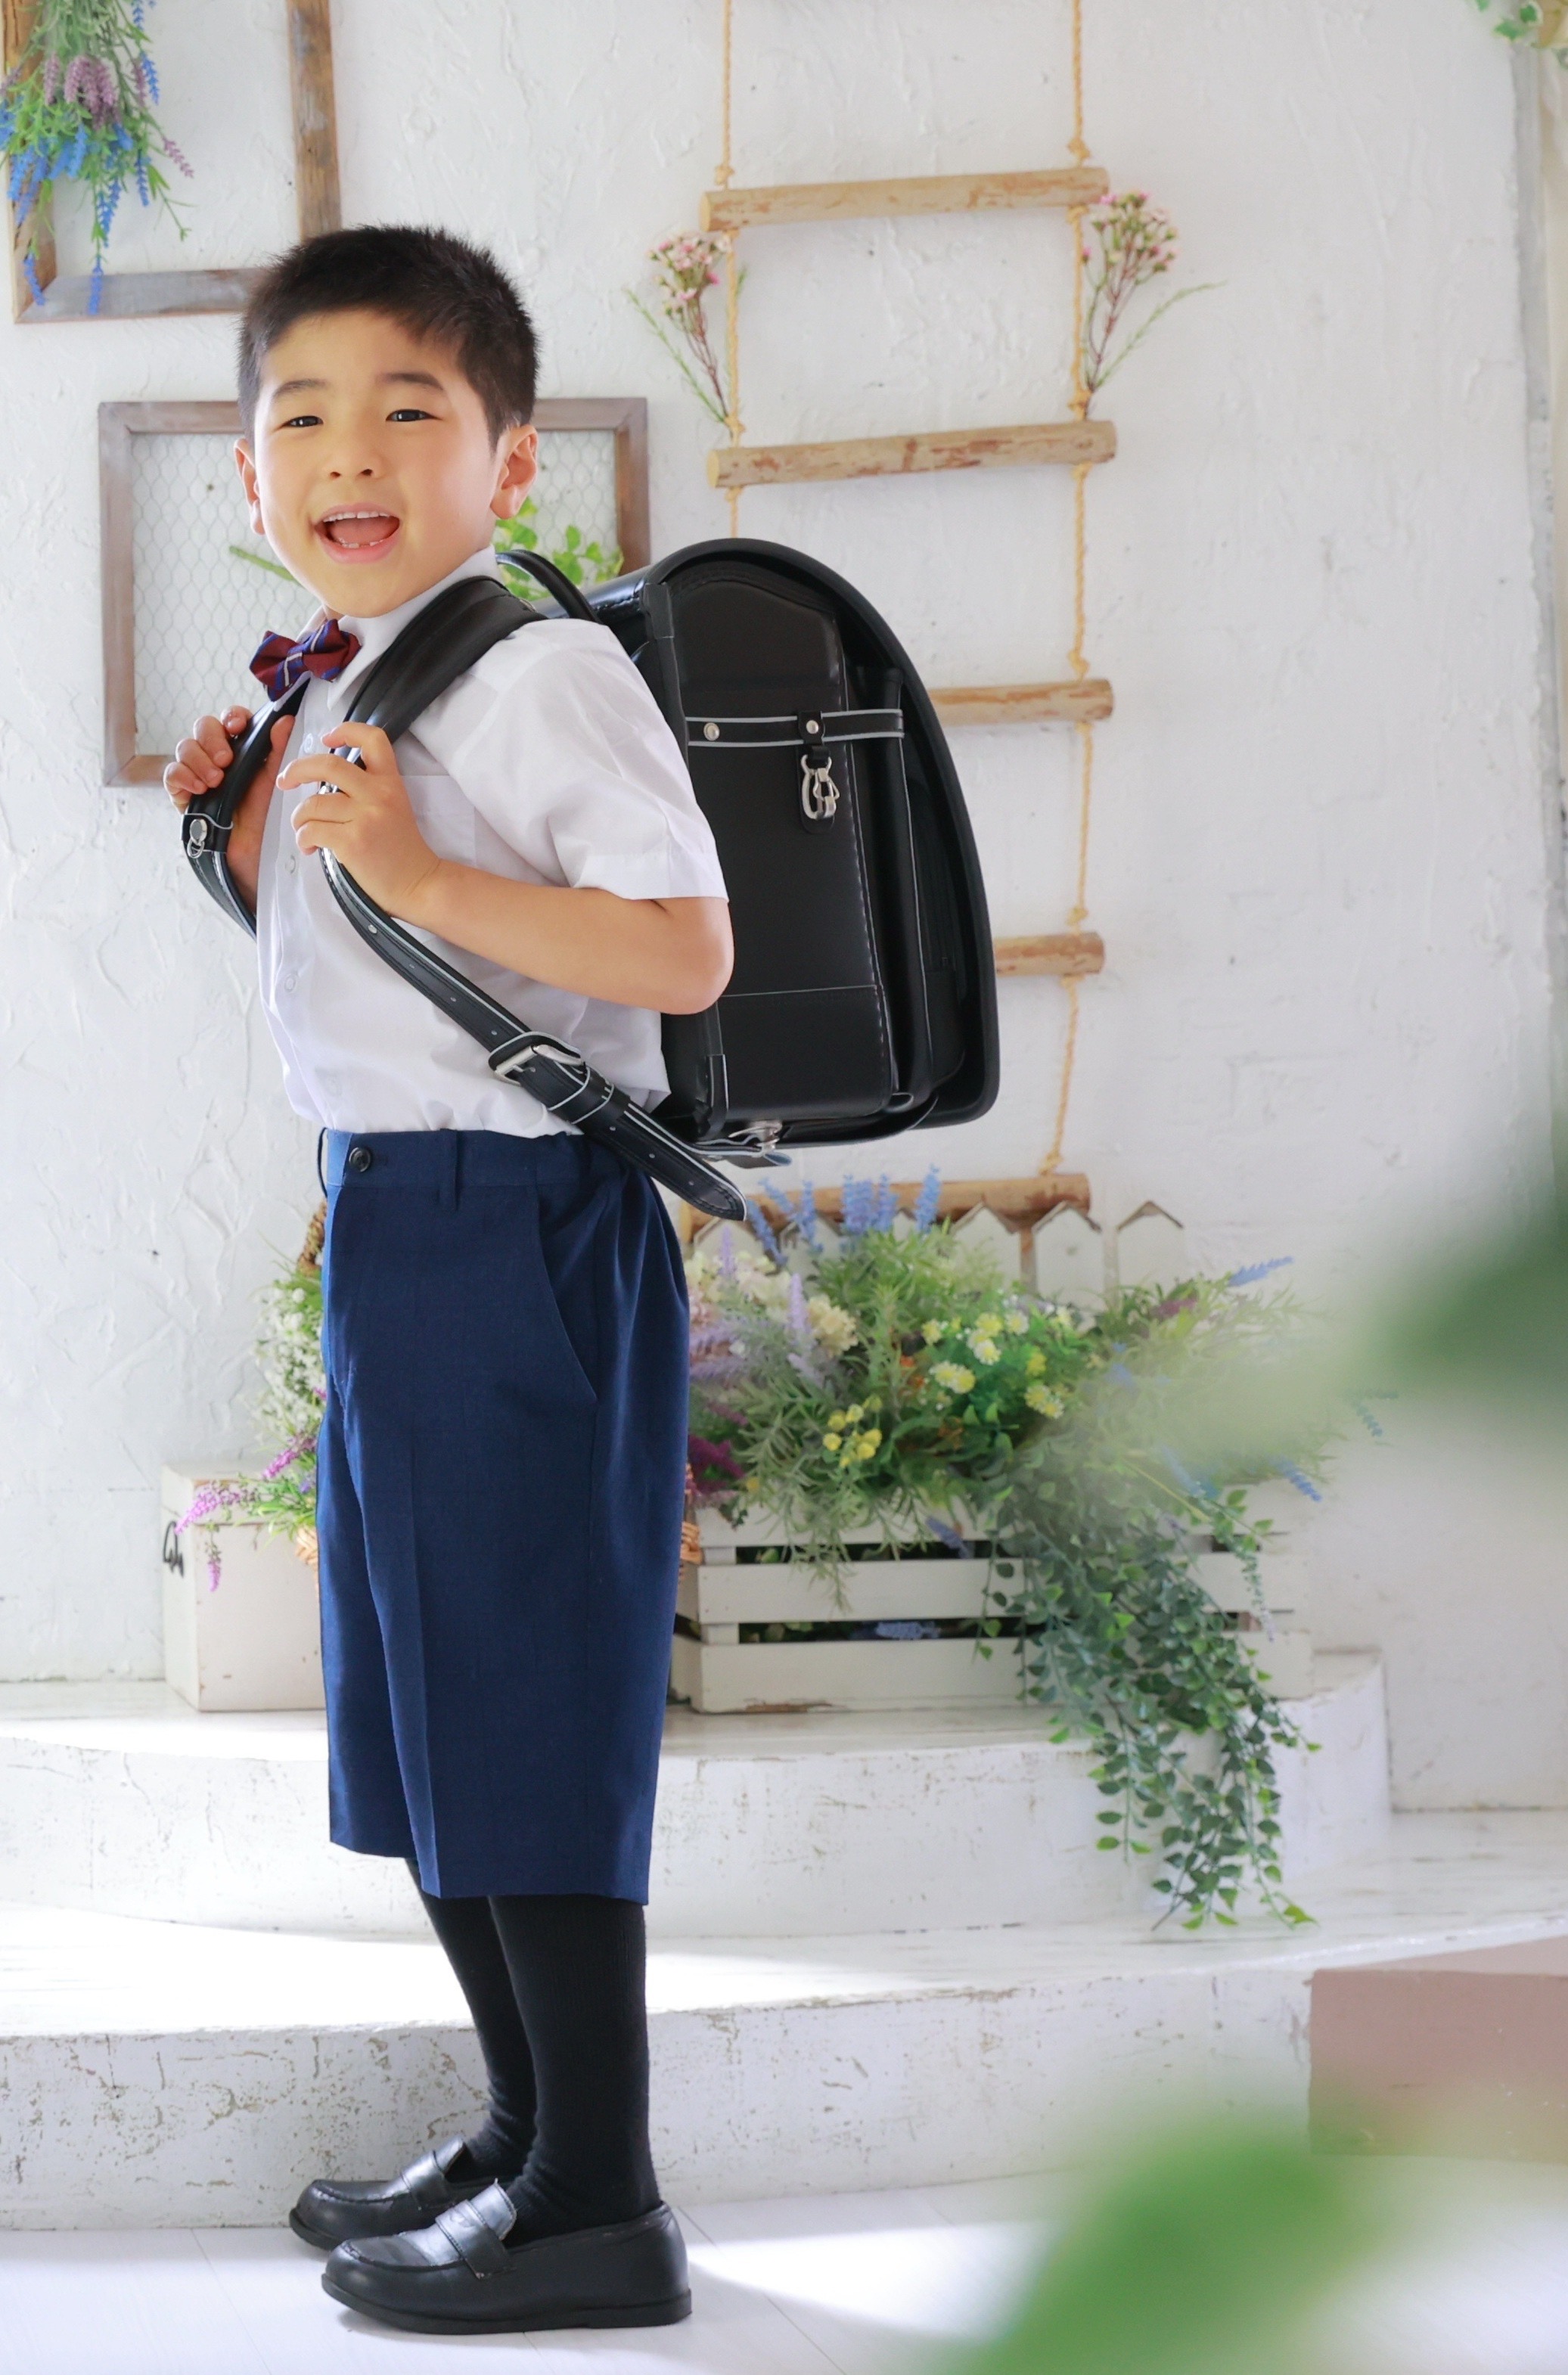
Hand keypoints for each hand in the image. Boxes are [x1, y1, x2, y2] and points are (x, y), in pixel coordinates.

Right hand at [165, 706, 293, 912]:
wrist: (253, 853)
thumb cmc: (266, 815)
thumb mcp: (276, 781)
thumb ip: (280, 749)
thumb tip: (286, 720)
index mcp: (243, 748)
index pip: (230, 719)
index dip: (231, 717)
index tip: (238, 726)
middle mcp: (218, 756)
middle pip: (204, 727)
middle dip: (212, 739)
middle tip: (226, 760)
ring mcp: (198, 772)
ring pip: (185, 746)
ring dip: (199, 759)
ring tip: (215, 781)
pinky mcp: (183, 793)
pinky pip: (172, 773)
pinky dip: (182, 776)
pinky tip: (198, 788)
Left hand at [278, 724, 442, 917]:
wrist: (419, 884)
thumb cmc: (401, 849)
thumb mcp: (394, 807)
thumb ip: (367, 789)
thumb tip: (324, 781)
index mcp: (390, 782)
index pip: (373, 739)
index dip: (347, 731)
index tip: (327, 739)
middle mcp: (378, 795)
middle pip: (328, 765)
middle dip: (298, 769)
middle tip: (284, 780)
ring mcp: (365, 818)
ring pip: (313, 803)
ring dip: (299, 817)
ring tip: (304, 829)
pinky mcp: (353, 842)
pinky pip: (312, 830)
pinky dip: (304, 839)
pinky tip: (311, 847)